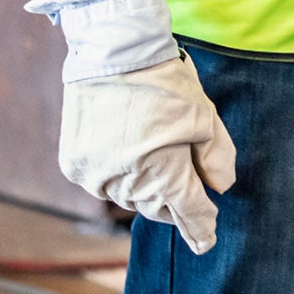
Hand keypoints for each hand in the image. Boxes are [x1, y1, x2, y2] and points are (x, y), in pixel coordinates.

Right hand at [59, 52, 236, 253]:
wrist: (112, 51)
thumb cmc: (164, 82)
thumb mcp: (205, 116)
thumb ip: (217, 159)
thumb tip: (218, 189)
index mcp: (163, 174)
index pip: (188, 212)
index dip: (201, 227)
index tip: (207, 242)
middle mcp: (126, 183)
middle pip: (158, 207)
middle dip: (174, 201)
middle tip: (186, 178)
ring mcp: (96, 176)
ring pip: (130, 198)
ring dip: (147, 188)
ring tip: (155, 154)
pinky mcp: (75, 165)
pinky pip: (104, 183)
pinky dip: (120, 175)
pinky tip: (129, 152)